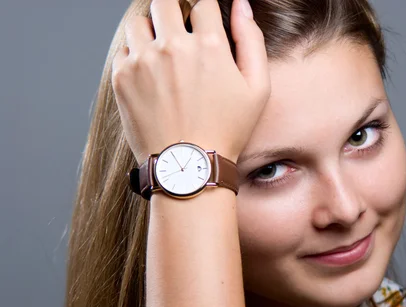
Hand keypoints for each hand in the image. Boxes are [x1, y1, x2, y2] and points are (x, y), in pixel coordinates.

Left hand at [111, 0, 270, 164]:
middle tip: (180, 32)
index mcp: (209, 45)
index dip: (206, 13)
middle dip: (175, 12)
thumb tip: (242, 6)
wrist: (188, 166)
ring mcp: (143, 61)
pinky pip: (123, 49)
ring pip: (139, 21)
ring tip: (162, 52)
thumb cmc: (228, 131)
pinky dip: (135, 55)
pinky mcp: (122, 78)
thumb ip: (252, 40)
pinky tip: (150, 74)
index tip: (204, 26)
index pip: (203, 4)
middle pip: (165, 2)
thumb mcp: (258, 89)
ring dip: (151, 30)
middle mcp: (172, 46)